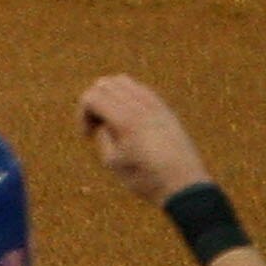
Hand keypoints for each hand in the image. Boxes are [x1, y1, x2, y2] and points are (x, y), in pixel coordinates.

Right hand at [79, 73, 210, 205]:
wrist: (183, 184)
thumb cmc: (145, 178)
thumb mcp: (112, 162)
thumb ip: (102, 136)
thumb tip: (102, 121)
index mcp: (125, 120)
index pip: (91, 96)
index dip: (82, 114)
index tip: (88, 136)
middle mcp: (140, 106)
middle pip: (104, 84)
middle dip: (94, 102)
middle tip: (98, 126)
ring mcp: (155, 105)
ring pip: (123, 81)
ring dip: (110, 96)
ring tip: (112, 119)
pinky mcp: (165, 109)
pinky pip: (140, 89)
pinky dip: (127, 97)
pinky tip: (129, 119)